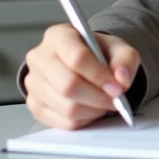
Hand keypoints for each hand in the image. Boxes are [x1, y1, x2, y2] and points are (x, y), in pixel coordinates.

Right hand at [24, 24, 139, 130]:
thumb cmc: (97, 53)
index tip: (117, 87)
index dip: (99, 76)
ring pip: (66, 107)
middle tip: (115, 100)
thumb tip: (122, 79)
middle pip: (68, 86)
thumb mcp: (118, 48)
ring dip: (93, 110)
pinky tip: (91, 110)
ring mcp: (33, 83)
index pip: (77, 58)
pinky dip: (83, 120)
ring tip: (105, 103)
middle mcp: (39, 57)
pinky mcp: (34, 105)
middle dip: (97, 97)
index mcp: (58, 36)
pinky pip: (62, 121)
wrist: (84, 63)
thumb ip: (125, 60)